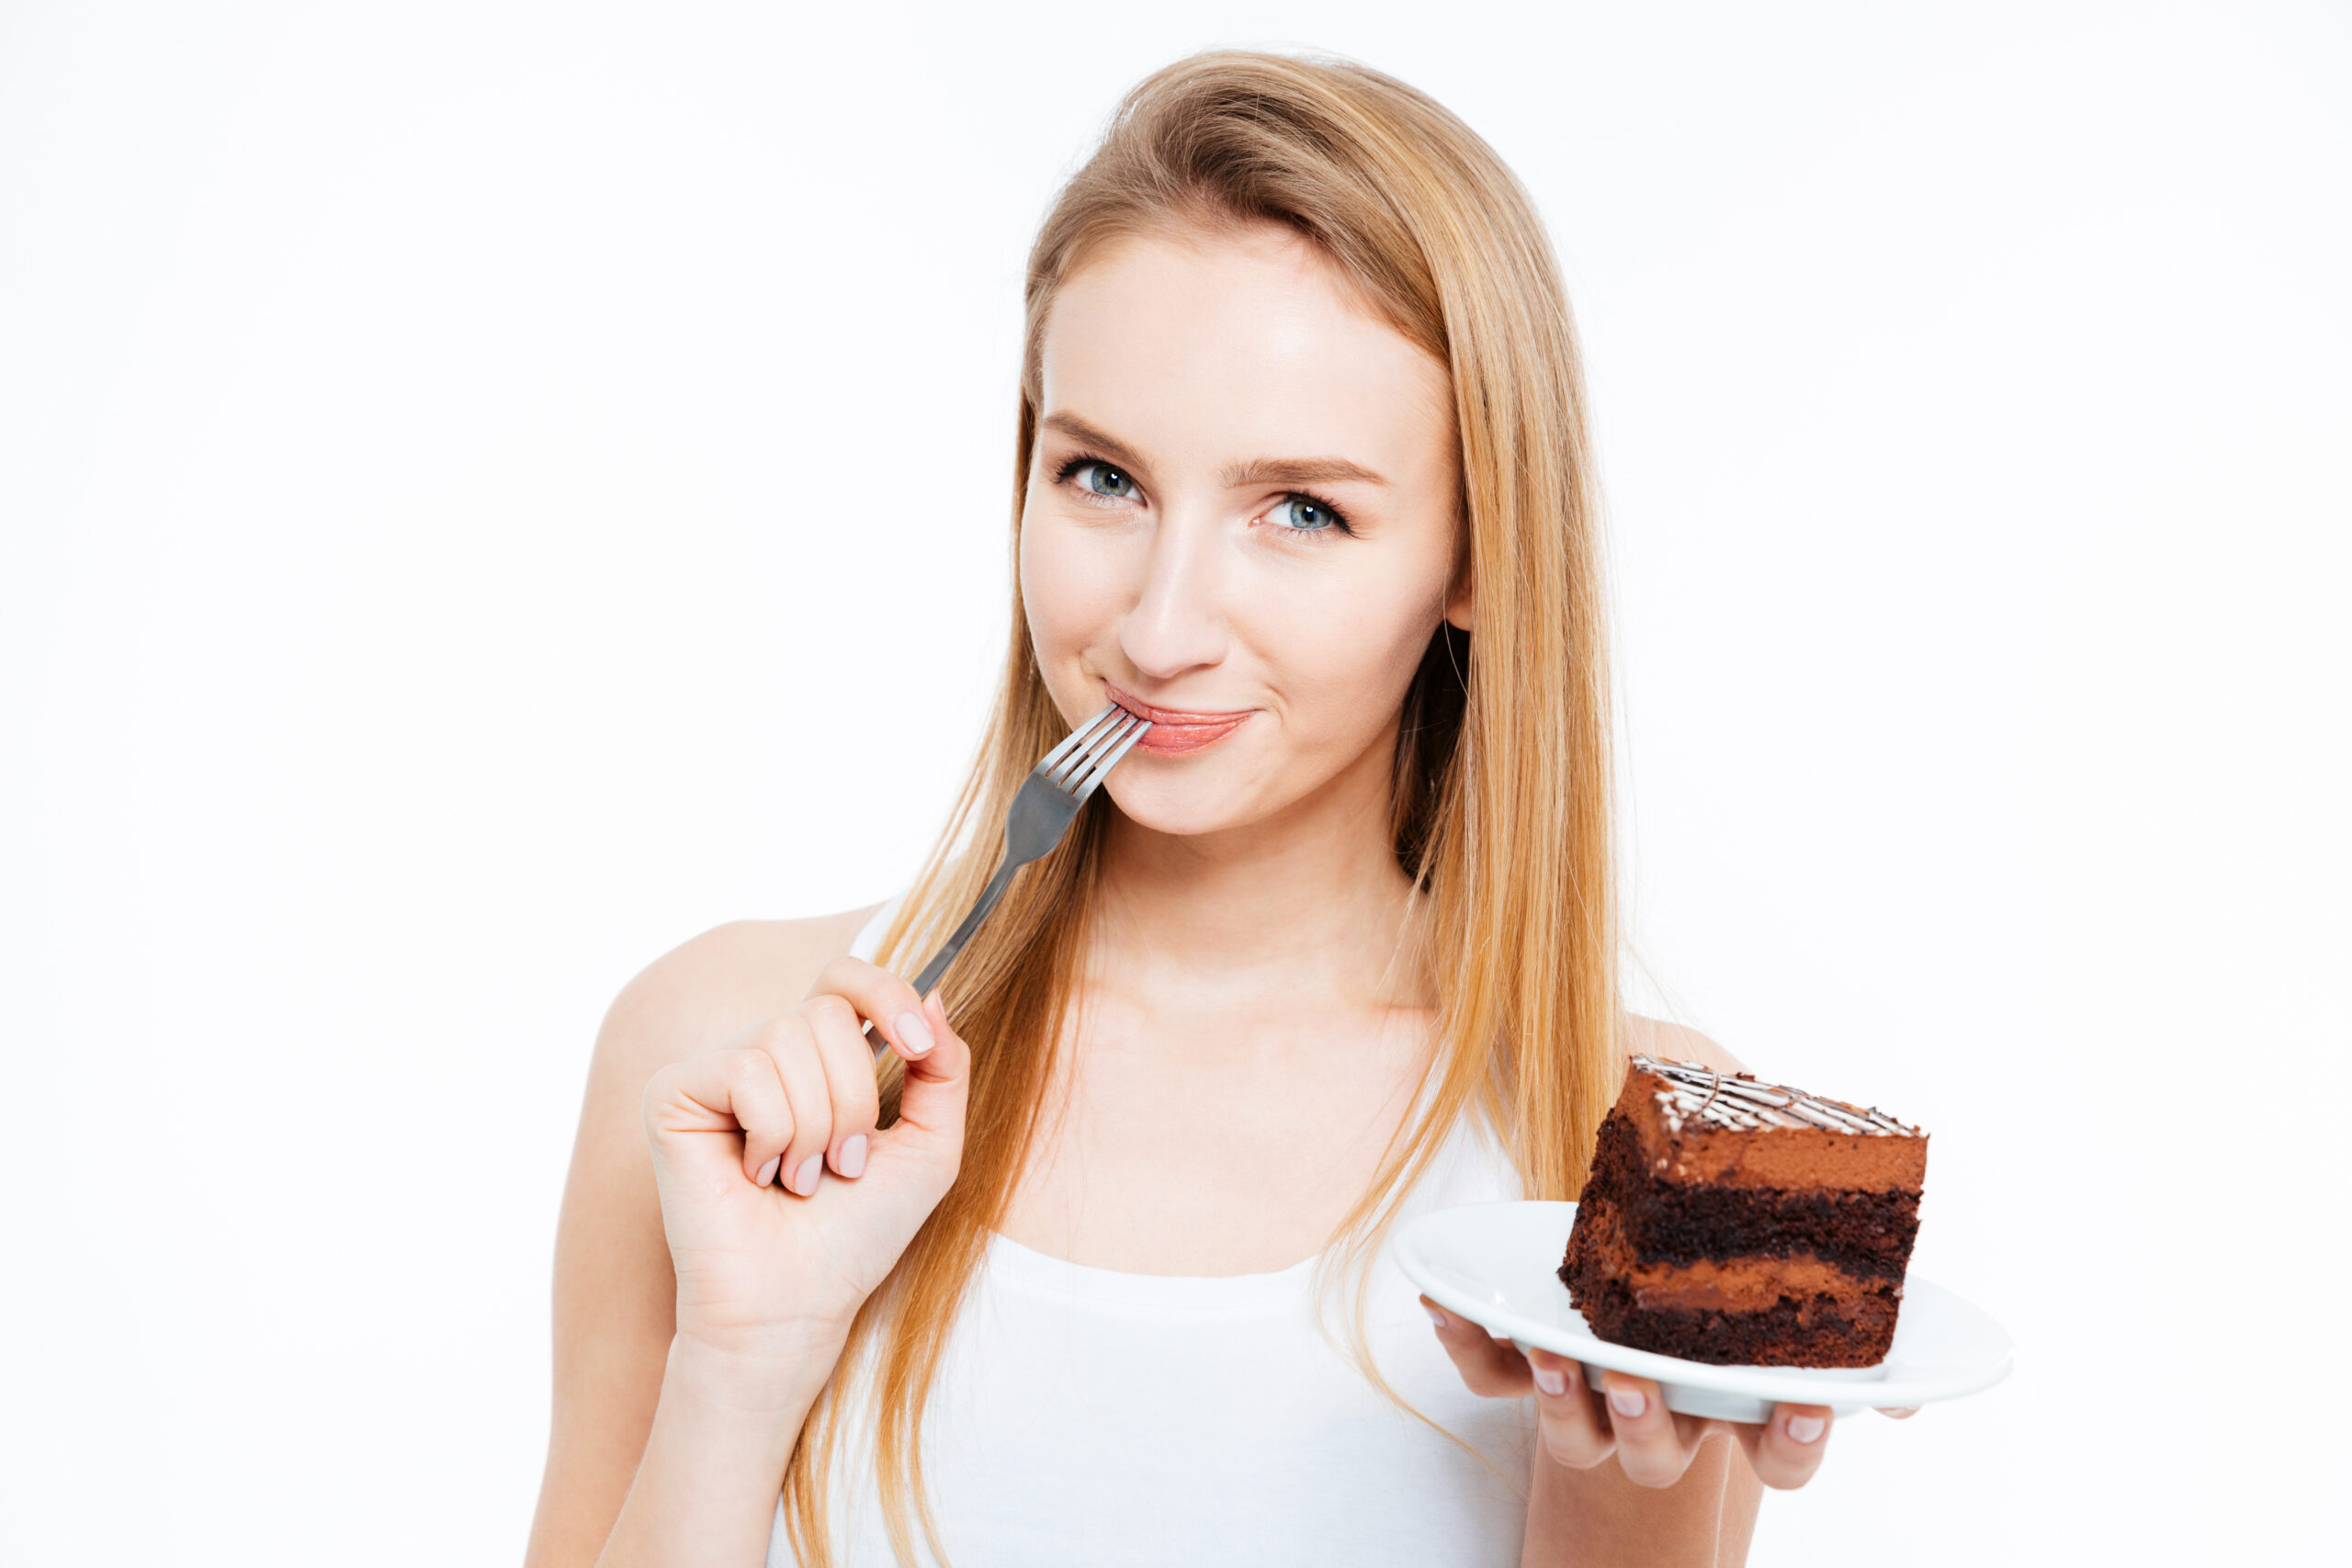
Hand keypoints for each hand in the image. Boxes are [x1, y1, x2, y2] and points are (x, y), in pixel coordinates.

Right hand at [642, 958, 969, 1361]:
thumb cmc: (856, 1234)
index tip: (918, 1047)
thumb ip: (944, 1069)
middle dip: (855, 1098)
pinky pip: (747, 1071)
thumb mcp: (930, 1146)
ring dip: (816, 1126)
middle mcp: (762, 1051)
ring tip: (799, 1179)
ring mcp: (714, 1070)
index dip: (886, 993)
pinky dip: (773, 1133)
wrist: (798, 1304)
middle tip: (840, 1165)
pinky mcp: (672, 1093)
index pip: (845, 975)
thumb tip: (933, 994)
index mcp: (816, 1057)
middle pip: (827, 1010)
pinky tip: (755, 1175)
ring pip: (789, 1037)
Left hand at [1422, 1296, 1895, 1489]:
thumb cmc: (1721, 1280)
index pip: (1777, 1458)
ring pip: (1573, 1436)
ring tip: (1555, 1355)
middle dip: (1648, 1425)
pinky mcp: (1529, 1365)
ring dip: (1562, 1403)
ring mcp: (1591, 1398)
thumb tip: (1918, 1396)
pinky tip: (1443, 1304)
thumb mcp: (1786, 1291)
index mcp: (1732, 1406)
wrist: (1634, 1266)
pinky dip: (1466, 1343)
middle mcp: (1661, 1418)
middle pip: (1659, 1458)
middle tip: (1638, 1381)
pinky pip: (1490, 1377)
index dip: (1793, 1441)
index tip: (1807, 1402)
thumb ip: (1848, 1325)